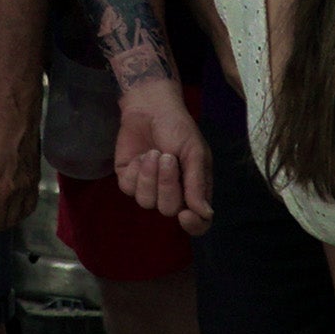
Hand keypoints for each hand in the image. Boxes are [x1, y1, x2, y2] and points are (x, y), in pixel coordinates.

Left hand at [112, 77, 212, 233]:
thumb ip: (197, 183)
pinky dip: (135, 171)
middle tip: (168, 157)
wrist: (150, 107)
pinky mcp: (128, 181)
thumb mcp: (194, 152)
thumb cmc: (178, 128)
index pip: (197, 222)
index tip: (185, 215)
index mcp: (194, 189)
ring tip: (154, 153)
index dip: (193, 225)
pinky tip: (140, 155)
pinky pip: (129, 189)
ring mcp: (149, 189)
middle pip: (168, 210)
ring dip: (150, 175)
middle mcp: (172, 194)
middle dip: (167, 184)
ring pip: (146, 202)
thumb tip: (205, 214)